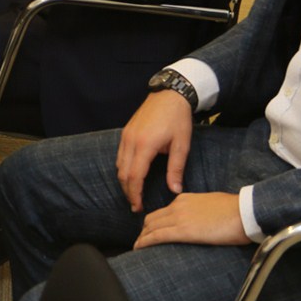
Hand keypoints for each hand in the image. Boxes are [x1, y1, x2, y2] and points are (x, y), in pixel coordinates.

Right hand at [116, 91, 195, 211]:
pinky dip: (123, 169)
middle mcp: (131, 141)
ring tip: (134, 193)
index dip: (135, 194)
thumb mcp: (181, 145)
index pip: (135, 176)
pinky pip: (120, 155)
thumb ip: (176, 169)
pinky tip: (132, 175)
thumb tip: (175, 190)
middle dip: (127, 191)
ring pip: (118, 165)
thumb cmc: (178, 119)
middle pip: (123, 173)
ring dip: (124, 181)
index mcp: (145, 145)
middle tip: (136, 205)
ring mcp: (126, 135)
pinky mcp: (126, 132)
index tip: (139, 206)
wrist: (170, 94)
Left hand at [135, 193, 246, 248]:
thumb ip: (200, 212)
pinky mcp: (183, 230)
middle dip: (143, 232)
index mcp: (185, 199)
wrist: (244, 211)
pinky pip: (157, 236)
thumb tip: (200, 223)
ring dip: (142, 239)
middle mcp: (178, 206)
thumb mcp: (212, 207)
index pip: (162, 212)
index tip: (149, 233)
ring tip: (137, 249)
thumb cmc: (236, 212)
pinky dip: (145, 242)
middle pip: (152, 219)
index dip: (152, 223)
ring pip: (151, 227)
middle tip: (140, 244)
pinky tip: (139, 249)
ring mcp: (179, 217)